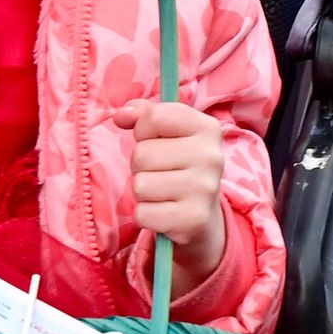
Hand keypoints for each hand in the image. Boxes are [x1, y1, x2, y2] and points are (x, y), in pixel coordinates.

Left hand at [113, 97, 229, 285]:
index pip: (154, 117)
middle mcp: (211, 157)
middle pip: (141, 154)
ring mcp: (205, 189)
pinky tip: (163, 212)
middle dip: (140, 165)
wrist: (201, 216)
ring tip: (161, 192)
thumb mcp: (167, 133)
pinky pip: (143, 213)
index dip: (143, 130)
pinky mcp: (193, 219)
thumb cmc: (178, 166)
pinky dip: (145, 215)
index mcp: (207, 128)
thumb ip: (143, 114)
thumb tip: (121, 115)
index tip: (154, 141)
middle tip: (160, 173)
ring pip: (140, 185)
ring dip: (142, 192)